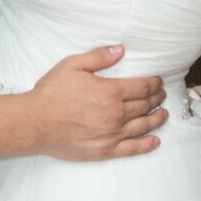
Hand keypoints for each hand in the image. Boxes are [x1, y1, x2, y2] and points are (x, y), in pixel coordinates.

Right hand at [29, 46, 165, 159]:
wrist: (37, 122)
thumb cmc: (52, 93)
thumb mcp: (73, 65)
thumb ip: (99, 56)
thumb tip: (120, 50)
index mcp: (111, 91)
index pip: (142, 87)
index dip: (154, 83)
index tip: (158, 82)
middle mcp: (116, 114)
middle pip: (145, 105)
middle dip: (156, 99)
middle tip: (161, 95)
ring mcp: (113, 134)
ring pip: (143, 126)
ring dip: (157, 119)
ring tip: (163, 114)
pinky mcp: (106, 150)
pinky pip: (133, 148)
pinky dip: (147, 145)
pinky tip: (155, 141)